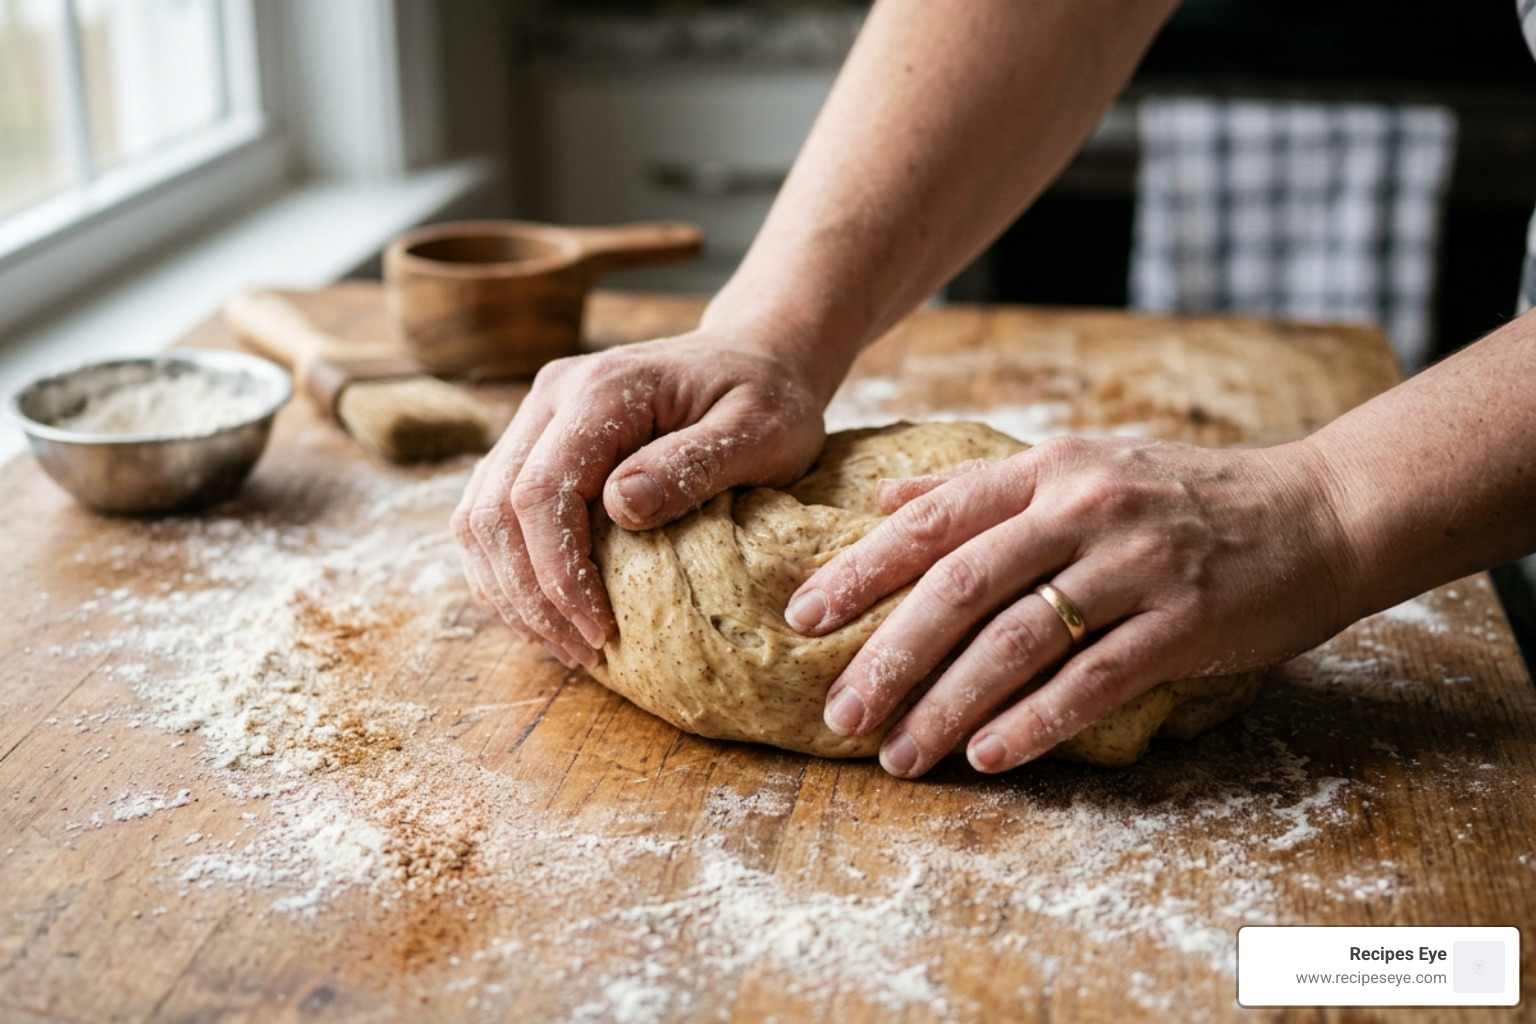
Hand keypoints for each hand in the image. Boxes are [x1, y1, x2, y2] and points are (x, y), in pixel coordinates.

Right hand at [453, 330, 826, 667]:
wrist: (758, 356)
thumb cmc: (770, 399)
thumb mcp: (758, 432)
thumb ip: (691, 465)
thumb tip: (621, 506)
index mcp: (601, 389)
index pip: (540, 493)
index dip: (558, 574)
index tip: (600, 630)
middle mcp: (553, 396)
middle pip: (494, 509)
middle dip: (529, 595)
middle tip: (581, 652)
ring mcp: (538, 417)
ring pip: (479, 515)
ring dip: (509, 590)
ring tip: (563, 643)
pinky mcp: (538, 442)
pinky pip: (492, 513)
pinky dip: (508, 570)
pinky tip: (548, 612)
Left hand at [783, 435, 1355, 776]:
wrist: (1320, 511)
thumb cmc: (1185, 497)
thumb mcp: (1081, 467)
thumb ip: (982, 488)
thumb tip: (884, 498)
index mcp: (1049, 469)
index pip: (932, 519)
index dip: (860, 570)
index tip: (801, 619)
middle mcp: (1083, 508)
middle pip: (959, 587)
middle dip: (888, 656)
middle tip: (839, 714)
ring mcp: (1136, 564)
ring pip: (1016, 641)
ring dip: (947, 705)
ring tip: (900, 755)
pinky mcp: (1185, 622)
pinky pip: (1092, 681)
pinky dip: (1033, 723)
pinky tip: (986, 757)